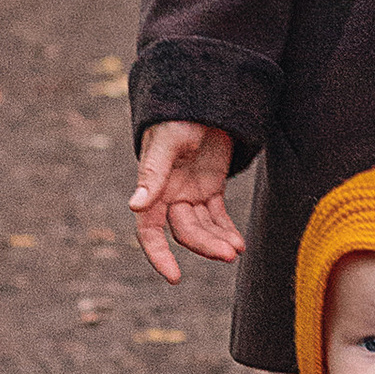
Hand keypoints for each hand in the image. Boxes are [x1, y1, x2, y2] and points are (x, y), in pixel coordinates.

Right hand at [129, 121, 244, 285]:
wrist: (203, 96)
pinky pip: (217, 216)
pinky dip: (227, 230)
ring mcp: (191, 192)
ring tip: (237, 250)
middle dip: (205, 245)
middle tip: (229, 254)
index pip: (149, 230)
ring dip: (218, 241)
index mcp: (153, 187)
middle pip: (185, 231)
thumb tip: (135, 206)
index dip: (158, 255)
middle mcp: (169, 195)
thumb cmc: (178, 116)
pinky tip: (239, 243)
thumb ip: (153, 174)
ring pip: (203, 227)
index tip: (174, 277)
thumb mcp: (167, 141)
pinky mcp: (211, 187)